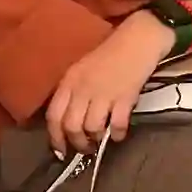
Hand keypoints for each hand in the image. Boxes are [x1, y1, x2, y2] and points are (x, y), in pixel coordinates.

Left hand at [45, 11, 166, 156]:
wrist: (137, 40)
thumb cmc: (110, 53)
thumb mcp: (82, 69)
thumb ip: (73, 92)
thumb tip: (69, 121)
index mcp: (69, 81)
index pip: (53, 115)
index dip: (55, 137)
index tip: (61, 151)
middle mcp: (82, 88)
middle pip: (71, 126)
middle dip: (77, 143)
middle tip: (85, 148)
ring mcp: (103, 93)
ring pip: (91, 128)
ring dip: (96, 139)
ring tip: (101, 141)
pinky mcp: (124, 98)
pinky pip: (116, 125)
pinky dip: (116, 134)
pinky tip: (118, 134)